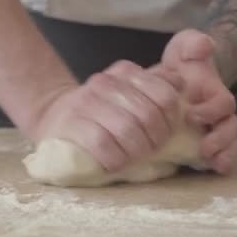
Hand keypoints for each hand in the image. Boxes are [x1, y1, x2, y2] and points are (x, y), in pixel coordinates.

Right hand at [33, 60, 183, 171]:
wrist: (54, 118)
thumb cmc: (101, 113)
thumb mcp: (129, 94)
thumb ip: (157, 88)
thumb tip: (182, 87)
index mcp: (126, 73)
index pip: (165, 95)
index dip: (171, 121)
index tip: (166, 134)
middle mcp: (106, 82)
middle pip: (148, 115)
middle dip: (155, 140)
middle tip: (149, 150)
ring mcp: (86, 102)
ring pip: (127, 130)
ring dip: (135, 151)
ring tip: (131, 157)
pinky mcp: (71, 124)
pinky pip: (103, 144)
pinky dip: (114, 159)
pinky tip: (114, 163)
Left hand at [154, 29, 236, 173]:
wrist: (175, 77)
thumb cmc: (183, 63)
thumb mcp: (186, 46)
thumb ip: (194, 43)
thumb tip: (202, 46)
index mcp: (215, 94)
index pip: (224, 105)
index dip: (212, 111)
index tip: (192, 115)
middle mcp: (217, 115)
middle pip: (231, 130)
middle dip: (222, 140)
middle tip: (205, 148)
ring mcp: (211, 130)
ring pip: (228, 145)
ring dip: (224, 154)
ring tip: (213, 163)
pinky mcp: (199, 142)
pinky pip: (216, 156)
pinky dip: (217, 163)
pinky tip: (212, 170)